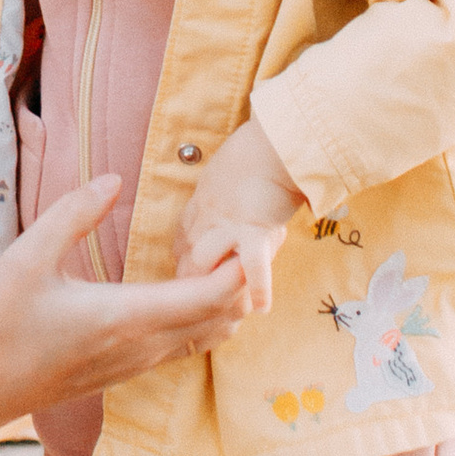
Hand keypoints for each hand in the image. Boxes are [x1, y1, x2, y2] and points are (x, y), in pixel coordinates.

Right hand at [0, 174, 254, 455]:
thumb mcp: (26, 257)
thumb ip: (73, 214)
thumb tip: (114, 179)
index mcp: (126, 316)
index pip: (212, 298)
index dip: (239, 267)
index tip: (238, 232)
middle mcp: (143, 346)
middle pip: (225, 319)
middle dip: (241, 282)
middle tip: (229, 239)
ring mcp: (137, 365)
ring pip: (208, 337)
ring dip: (222, 302)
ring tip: (207, 259)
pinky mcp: (126, 372)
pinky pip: (185, 346)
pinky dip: (200, 318)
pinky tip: (178, 289)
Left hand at [176, 117, 301, 318]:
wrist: (273, 143)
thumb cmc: (256, 152)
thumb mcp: (227, 175)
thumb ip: (223, 196)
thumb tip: (233, 206)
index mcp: (199, 206)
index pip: (181, 243)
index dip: (186, 265)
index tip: (192, 280)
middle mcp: (206, 220)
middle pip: (189, 262)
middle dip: (195, 287)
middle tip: (209, 311)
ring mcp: (227, 228)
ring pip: (207, 267)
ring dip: (220, 290)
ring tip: (233, 313)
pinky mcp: (253, 233)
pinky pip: (251, 268)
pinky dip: (258, 289)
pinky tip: (261, 308)